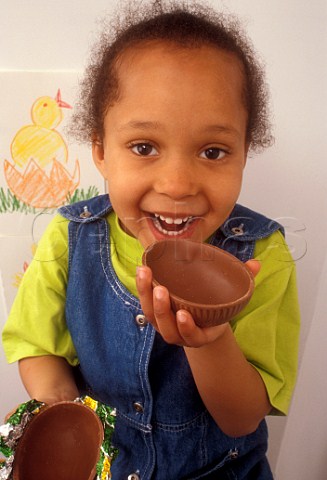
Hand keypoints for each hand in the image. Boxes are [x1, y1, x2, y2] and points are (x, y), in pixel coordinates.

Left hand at [136, 260, 259, 347]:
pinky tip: (141, 270)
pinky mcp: (155, 314)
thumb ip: (243, 283)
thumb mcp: (231, 300)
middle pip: (165, 327)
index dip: (186, 328)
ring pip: (151, 316)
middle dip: (162, 309)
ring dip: (146, 295)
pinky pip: (145, 305)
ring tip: (145, 272)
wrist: (203, 324)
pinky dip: (141, 289)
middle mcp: (179, 334)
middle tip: (161, 288)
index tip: (184, 314)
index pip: (191, 336)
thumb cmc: (217, 310)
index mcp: (200, 335)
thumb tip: (256, 264)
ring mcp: (165, 325)